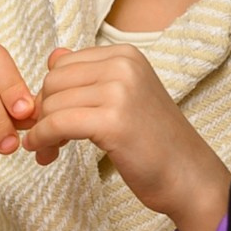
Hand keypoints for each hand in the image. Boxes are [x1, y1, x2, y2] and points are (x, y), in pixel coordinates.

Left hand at [22, 47, 227, 230]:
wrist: (188, 175)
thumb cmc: (153, 141)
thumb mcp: (123, 96)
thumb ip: (89, 75)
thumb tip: (53, 56)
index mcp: (126, 55)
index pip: (62, 65)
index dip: (51, 94)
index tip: (54, 119)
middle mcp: (123, 66)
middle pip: (52, 82)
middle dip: (43, 112)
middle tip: (49, 140)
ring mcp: (119, 92)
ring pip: (51, 104)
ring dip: (42, 131)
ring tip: (50, 151)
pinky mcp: (113, 122)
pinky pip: (56, 124)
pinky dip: (43, 139)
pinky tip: (44, 152)